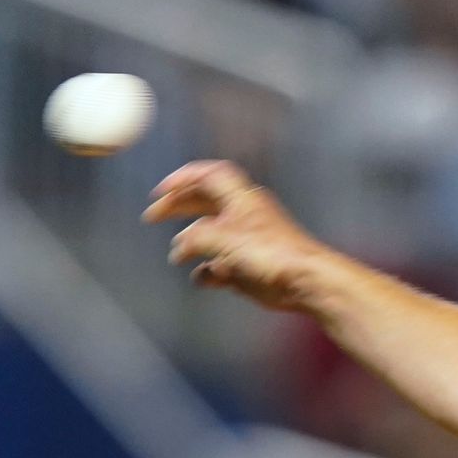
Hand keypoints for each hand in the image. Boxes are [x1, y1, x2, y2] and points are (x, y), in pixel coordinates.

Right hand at [144, 160, 328, 311]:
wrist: (305, 282)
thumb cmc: (270, 253)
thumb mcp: (224, 237)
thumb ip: (196, 237)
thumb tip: (180, 245)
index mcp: (240, 199)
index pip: (209, 176)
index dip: (183, 177)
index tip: (161, 190)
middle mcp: (243, 216)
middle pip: (204, 203)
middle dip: (178, 207)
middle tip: (153, 215)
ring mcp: (246, 243)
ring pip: (211, 237)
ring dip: (192, 244)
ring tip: (177, 255)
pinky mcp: (249, 269)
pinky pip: (221, 267)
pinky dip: (208, 271)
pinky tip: (201, 278)